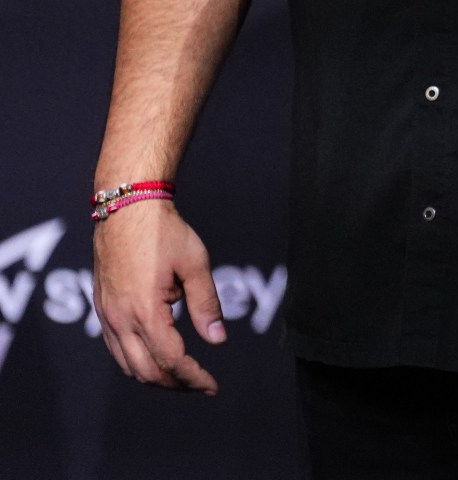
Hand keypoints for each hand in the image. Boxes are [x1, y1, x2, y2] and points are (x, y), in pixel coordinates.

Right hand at [93, 198, 225, 392]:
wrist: (127, 209)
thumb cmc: (164, 232)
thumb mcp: (195, 264)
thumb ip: (206, 304)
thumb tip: (218, 340)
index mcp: (145, 311)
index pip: (171, 360)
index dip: (194, 377)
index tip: (213, 385)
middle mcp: (120, 320)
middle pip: (146, 371)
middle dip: (176, 384)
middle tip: (202, 385)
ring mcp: (107, 317)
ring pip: (128, 365)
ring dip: (156, 377)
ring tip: (184, 376)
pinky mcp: (103, 310)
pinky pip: (117, 350)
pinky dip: (138, 363)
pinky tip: (158, 357)